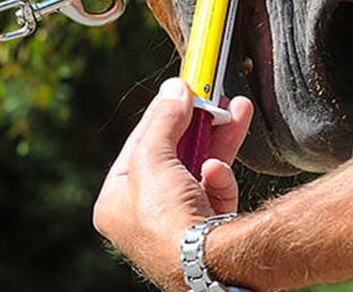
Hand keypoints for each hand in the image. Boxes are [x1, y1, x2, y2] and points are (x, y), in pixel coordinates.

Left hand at [93, 78, 253, 290]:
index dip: (160, 116)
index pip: (138, 146)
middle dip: (196, 125)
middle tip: (210, 97)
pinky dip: (221, 179)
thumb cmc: (165, 219)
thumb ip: (164, 120)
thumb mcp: (153, 157)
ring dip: (219, 139)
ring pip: (199, 169)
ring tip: (237, 110)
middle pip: (172, 155)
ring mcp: (177, 223)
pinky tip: (219, 172)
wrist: (204, 263)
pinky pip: (215, 191)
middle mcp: (144, 215)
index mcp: (116, 202)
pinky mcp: (208, 228)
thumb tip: (174, 90)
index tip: (179, 92)